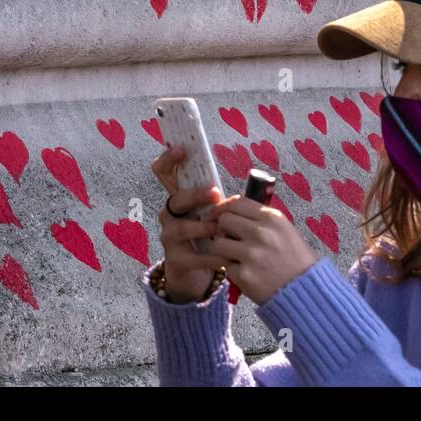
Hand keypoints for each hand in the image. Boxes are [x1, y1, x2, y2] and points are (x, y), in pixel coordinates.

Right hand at [151, 144, 231, 303]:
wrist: (199, 272)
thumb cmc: (211, 235)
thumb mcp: (215, 213)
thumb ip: (222, 197)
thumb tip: (255, 177)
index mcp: (180, 198)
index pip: (164, 173)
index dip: (169, 159)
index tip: (182, 149)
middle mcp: (169, 215)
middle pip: (176, 199)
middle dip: (195, 195)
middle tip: (215, 194)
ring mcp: (169, 237)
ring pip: (183, 228)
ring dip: (205, 227)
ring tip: (221, 230)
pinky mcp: (175, 260)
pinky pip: (194, 256)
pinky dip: (212, 256)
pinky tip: (226, 257)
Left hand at [212, 197, 319, 305]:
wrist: (304, 288)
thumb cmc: (295, 258)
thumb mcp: (284, 229)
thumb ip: (260, 219)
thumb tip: (233, 212)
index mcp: (272, 217)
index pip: (236, 202)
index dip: (222, 207)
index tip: (217, 214)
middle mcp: (260, 232)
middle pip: (223, 220)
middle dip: (221, 228)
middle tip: (227, 237)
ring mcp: (251, 253)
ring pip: (217, 243)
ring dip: (222, 250)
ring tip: (233, 256)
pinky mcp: (243, 274)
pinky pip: (224, 266)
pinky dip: (230, 269)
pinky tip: (243, 271)